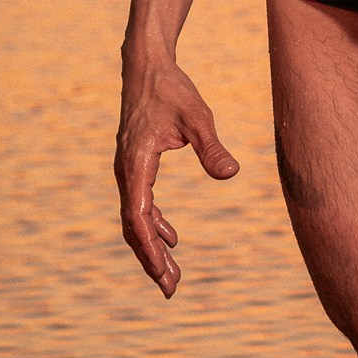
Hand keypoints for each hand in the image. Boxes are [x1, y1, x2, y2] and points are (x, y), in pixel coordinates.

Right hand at [115, 56, 239, 294]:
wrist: (147, 67)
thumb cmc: (172, 90)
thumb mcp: (197, 116)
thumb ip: (211, 146)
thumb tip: (231, 174)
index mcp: (135, 164)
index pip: (139, 217)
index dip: (150, 247)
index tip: (164, 272)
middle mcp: (126, 172)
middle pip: (135, 226)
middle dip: (151, 259)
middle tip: (171, 289)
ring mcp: (128, 170)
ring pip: (137, 219)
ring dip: (153, 246)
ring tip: (172, 275)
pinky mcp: (136, 166)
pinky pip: (142, 204)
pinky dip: (156, 225)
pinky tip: (173, 238)